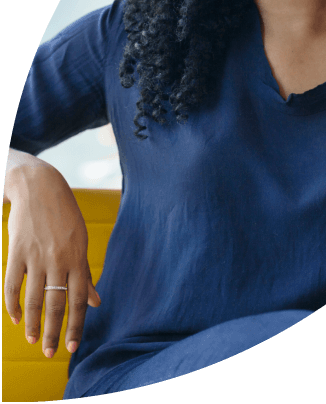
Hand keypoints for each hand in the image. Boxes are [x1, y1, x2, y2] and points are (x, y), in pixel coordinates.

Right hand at [4, 163, 100, 358]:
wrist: (40, 187)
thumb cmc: (65, 217)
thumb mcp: (81, 241)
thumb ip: (85, 274)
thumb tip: (96, 302)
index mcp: (78, 257)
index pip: (79, 299)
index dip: (76, 324)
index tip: (73, 346)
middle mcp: (59, 259)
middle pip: (55, 304)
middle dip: (53, 332)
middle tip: (50, 354)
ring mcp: (36, 256)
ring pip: (33, 299)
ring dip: (32, 324)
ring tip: (32, 340)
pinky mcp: (16, 251)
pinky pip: (12, 285)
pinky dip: (12, 305)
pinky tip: (16, 318)